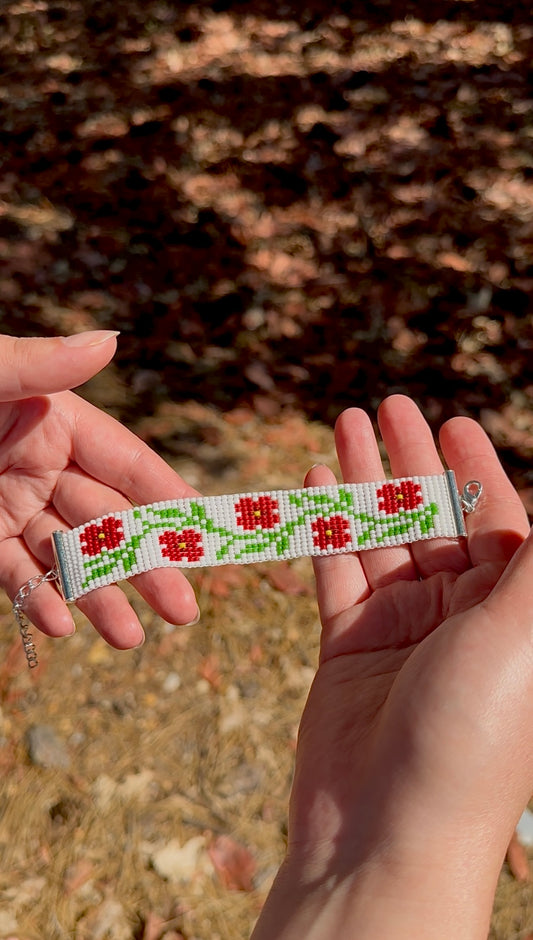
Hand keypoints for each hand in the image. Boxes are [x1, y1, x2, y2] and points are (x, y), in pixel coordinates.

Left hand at [0, 332, 198, 648]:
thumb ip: (40, 363)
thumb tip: (110, 340)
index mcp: (54, 417)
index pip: (126, 463)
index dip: (167, 497)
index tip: (207, 531)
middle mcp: (38, 464)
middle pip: (106, 522)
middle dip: (146, 566)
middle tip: (183, 611)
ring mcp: (7, 504)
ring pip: (65, 558)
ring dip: (98, 598)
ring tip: (130, 639)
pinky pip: (12, 573)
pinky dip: (34, 598)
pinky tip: (59, 624)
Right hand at [253, 395, 532, 938]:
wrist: (389, 834)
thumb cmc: (474, 736)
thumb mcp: (524, 634)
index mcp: (513, 614)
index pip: (498, 521)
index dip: (475, 468)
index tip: (453, 420)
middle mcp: (461, 618)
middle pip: (434, 518)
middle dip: (411, 460)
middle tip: (385, 404)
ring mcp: (402, 632)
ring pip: (380, 538)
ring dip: (363, 481)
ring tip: (344, 424)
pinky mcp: (349, 649)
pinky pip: (336, 574)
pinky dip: (325, 530)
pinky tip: (317, 486)